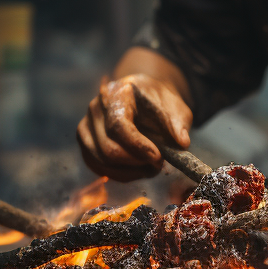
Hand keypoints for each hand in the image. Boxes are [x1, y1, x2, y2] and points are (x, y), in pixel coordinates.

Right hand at [77, 73, 192, 181]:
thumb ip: (178, 123)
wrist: (141, 96)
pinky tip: (139, 170)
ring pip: (102, 162)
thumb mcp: (174, 106)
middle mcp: (96, 108)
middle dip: (136, 163)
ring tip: (152, 167)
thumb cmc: (158, 101)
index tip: (158, 158)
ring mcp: (86, 126)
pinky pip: (98, 167)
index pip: (119, 125)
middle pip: (108, 148)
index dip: (138, 146)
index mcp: (117, 93)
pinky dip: (121, 175)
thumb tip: (182, 143)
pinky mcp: (85, 142)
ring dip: (130, 172)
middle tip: (159, 164)